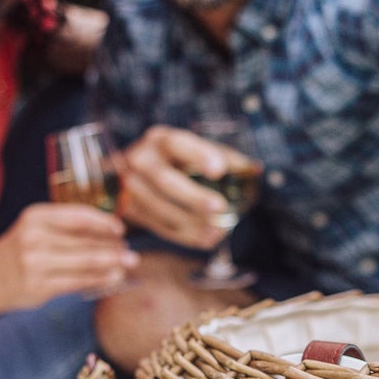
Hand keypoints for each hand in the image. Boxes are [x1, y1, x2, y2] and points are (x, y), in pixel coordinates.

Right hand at [0, 203, 136, 310]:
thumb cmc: (19, 251)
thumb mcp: (35, 228)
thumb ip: (66, 227)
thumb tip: (111, 231)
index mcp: (36, 216)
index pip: (79, 216)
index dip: (104, 222)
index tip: (121, 229)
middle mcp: (34, 237)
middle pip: (85, 240)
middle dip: (112, 246)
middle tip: (130, 251)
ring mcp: (36, 263)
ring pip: (86, 261)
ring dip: (112, 263)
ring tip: (129, 264)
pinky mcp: (39, 286)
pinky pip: (78, 281)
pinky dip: (100, 279)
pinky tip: (114, 279)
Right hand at [115, 124, 245, 249]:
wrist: (123, 175)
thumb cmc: (171, 159)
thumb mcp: (190, 149)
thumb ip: (221, 156)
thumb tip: (254, 169)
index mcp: (160, 139)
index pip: (178, 144)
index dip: (198, 155)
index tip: (219, 169)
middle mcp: (140, 160)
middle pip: (166, 181)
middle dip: (194, 197)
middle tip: (220, 208)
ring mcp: (129, 187)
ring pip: (161, 209)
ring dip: (192, 224)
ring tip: (219, 230)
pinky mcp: (129, 210)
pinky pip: (158, 226)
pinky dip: (184, 236)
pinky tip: (206, 239)